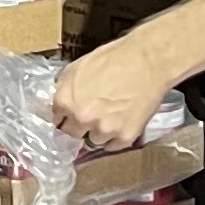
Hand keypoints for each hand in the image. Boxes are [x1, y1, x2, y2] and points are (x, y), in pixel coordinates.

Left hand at [52, 29, 177, 152]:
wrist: (147, 61)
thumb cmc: (112, 59)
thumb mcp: (77, 67)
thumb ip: (65, 90)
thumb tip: (60, 106)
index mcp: (65, 101)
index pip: (57, 120)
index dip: (67, 116)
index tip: (74, 114)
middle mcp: (82, 119)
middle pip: (74, 134)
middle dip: (81, 126)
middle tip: (94, 114)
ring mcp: (104, 130)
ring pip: (95, 141)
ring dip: (100, 132)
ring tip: (112, 116)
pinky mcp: (125, 137)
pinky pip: (114, 146)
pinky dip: (116, 137)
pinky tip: (122, 122)